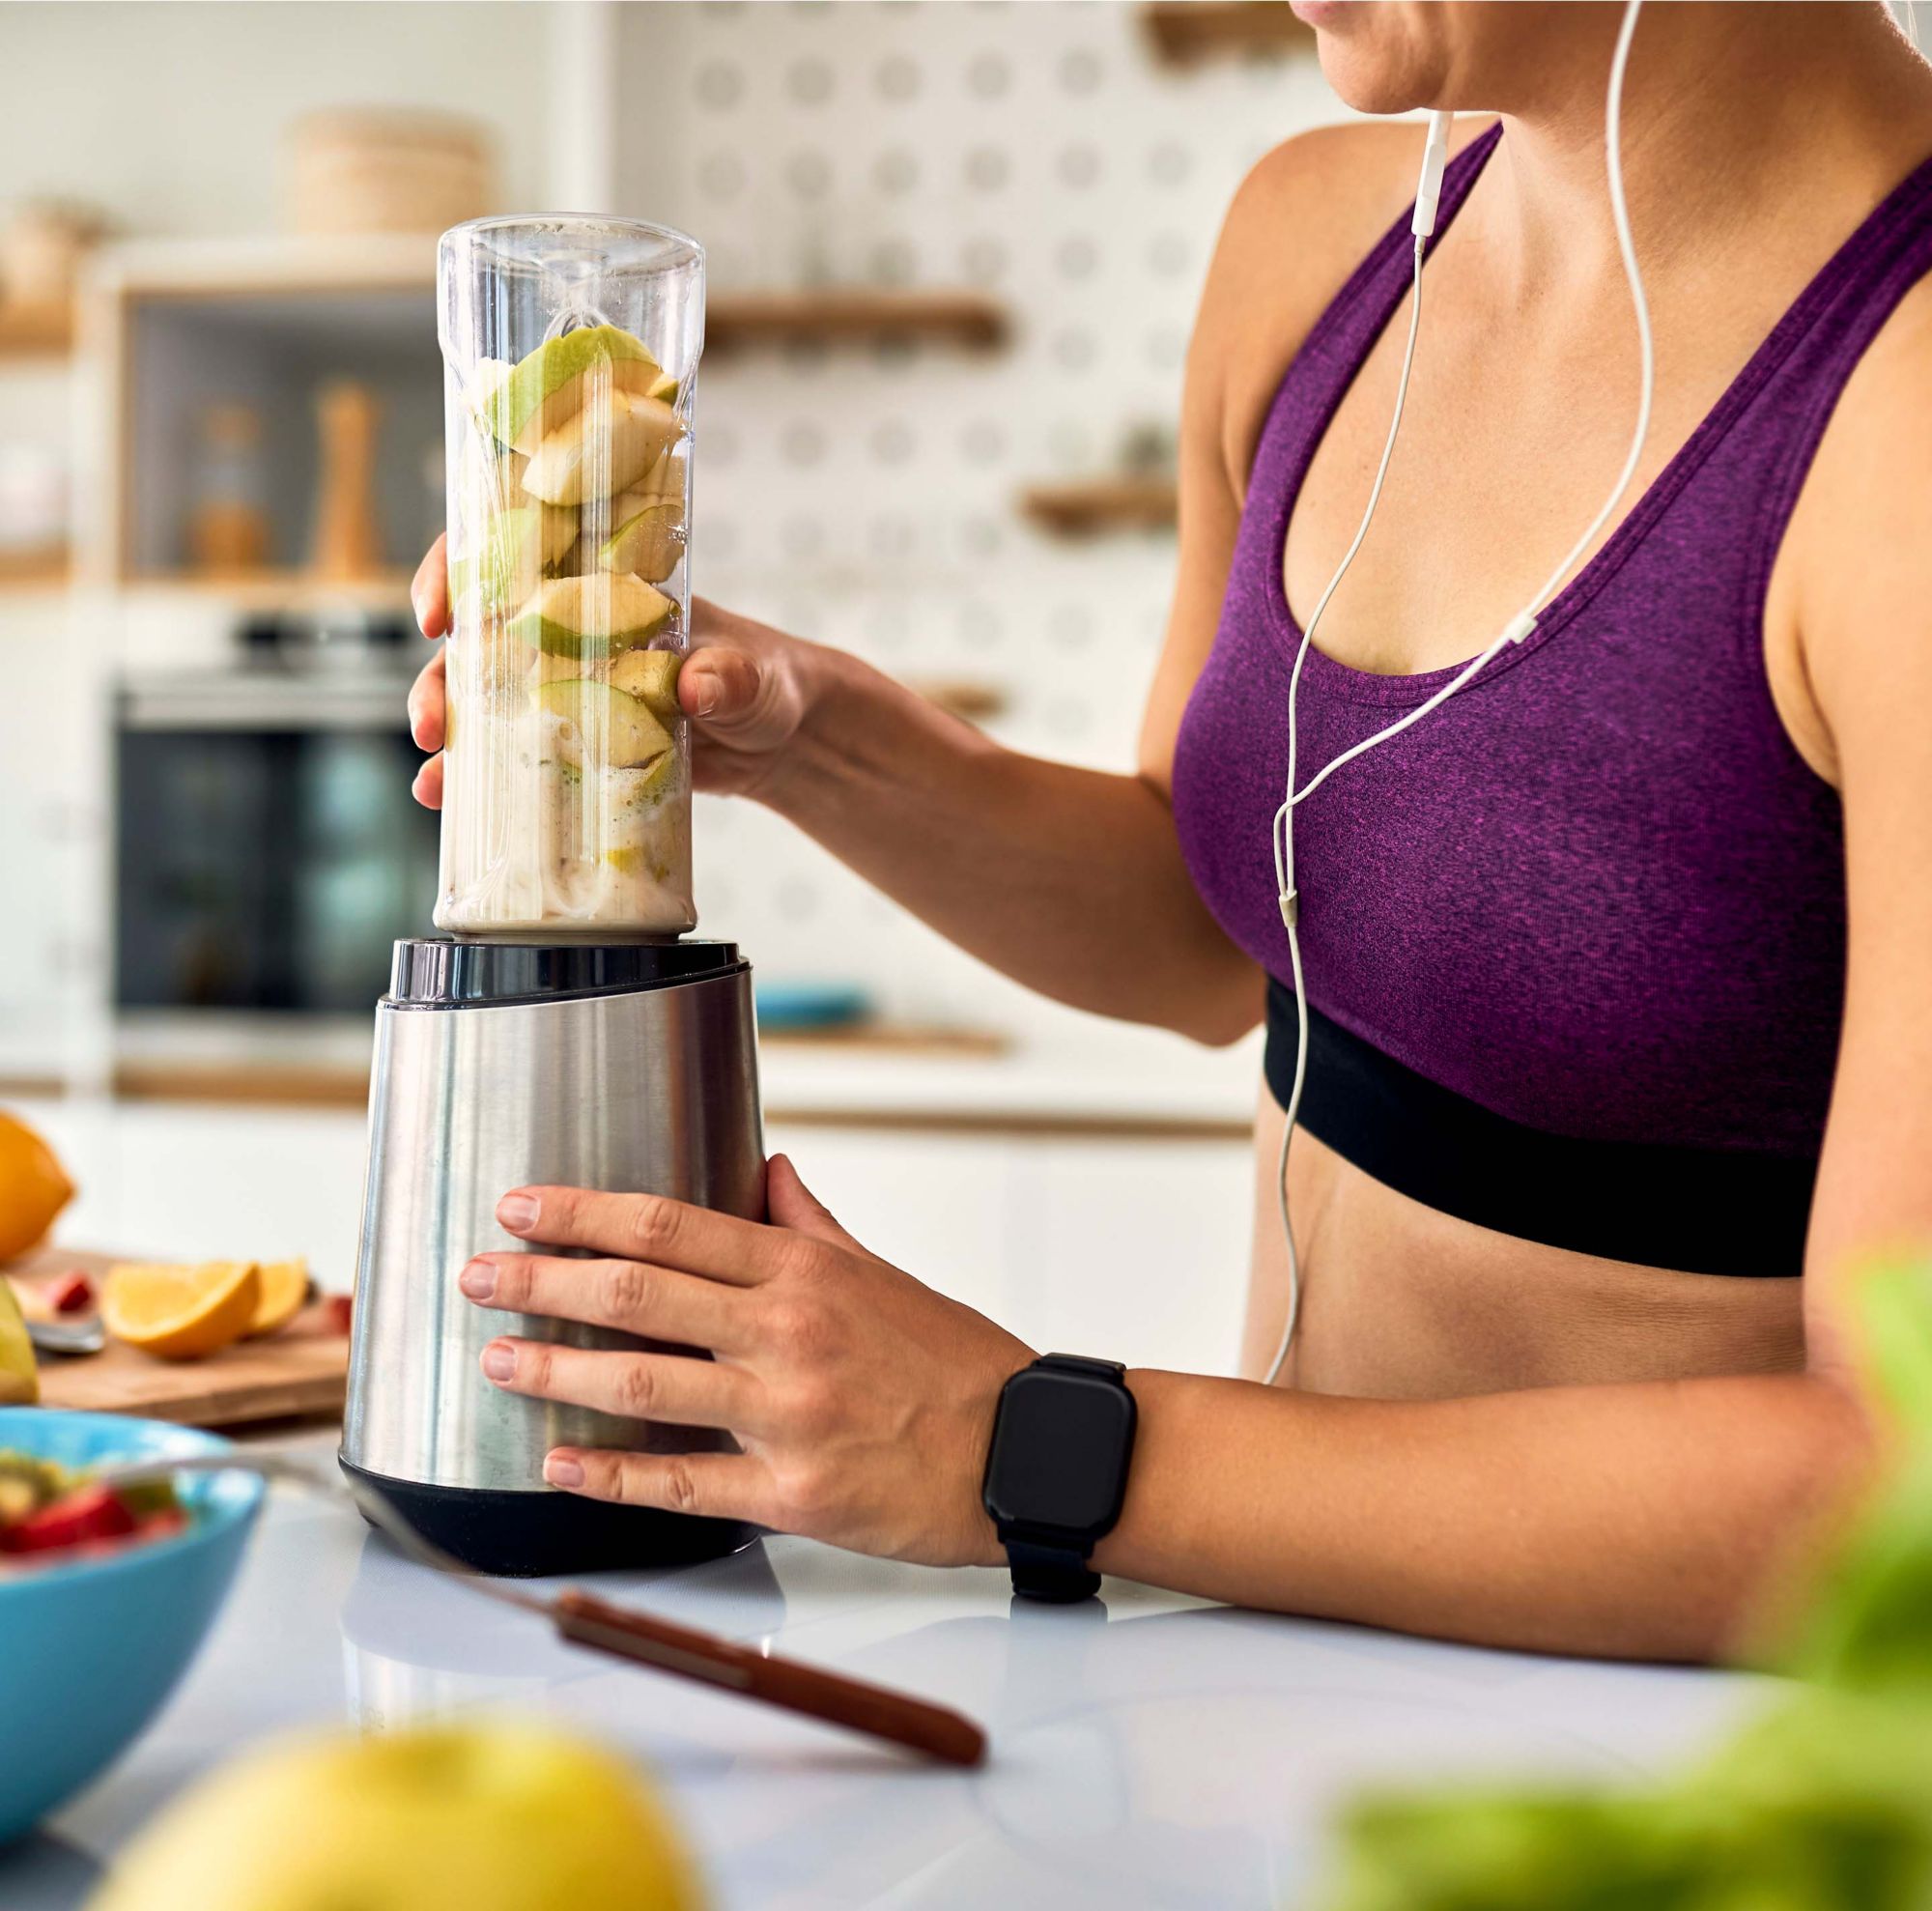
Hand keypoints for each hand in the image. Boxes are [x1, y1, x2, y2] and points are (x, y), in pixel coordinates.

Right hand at [407, 538, 821, 808]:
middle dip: (438, 677)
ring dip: (449, 732)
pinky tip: (450, 805)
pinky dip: (479, 779)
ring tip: (434, 781)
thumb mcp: (752, 675)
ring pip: (483, 699)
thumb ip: (730, 677)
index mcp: (602, 585)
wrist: (782, 744)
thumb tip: (698, 687)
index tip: (438, 613)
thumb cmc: (766, 682)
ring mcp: (564, 689)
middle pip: (478, 637)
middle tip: (431, 723)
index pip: (512, 554)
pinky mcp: (573, 743)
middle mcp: (568, 631)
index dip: (457, 572)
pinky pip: (514, 753)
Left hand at [457, 1155, 1034, 1567]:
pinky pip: (682, 1484)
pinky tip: (557, 1464)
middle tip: (479, 1276)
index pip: (672, 1225)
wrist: (1022, 1451)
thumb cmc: (956, 1361)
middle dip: (544, 1281)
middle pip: (639, 1294)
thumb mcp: (883, 1275)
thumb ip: (811, 1225)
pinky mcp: (792, 1493)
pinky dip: (610, 1475)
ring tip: (496, 1359)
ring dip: (557, 1369)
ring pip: (644, 1385)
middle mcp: (787, 1333)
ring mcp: (786, 1415)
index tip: (522, 1206)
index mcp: (805, 1272)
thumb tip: (766, 1168)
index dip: (585, 1212)